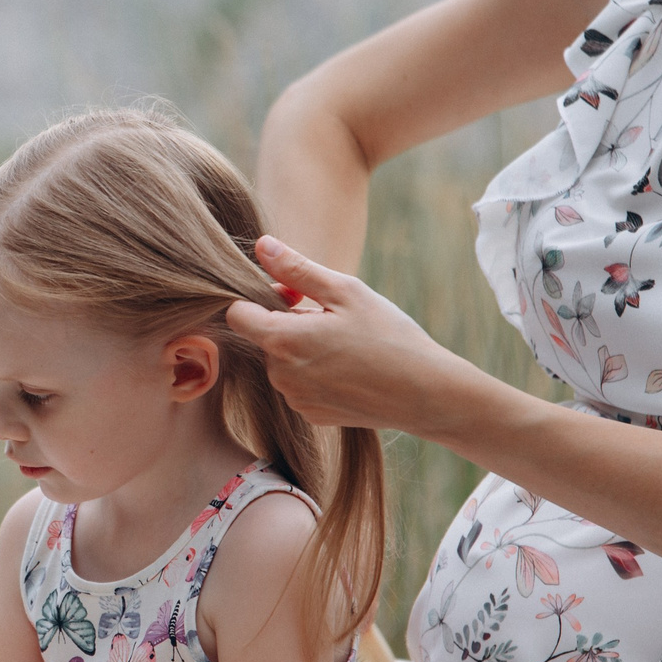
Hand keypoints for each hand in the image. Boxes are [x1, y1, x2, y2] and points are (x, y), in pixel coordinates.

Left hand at [227, 235, 462, 432]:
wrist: (425, 393)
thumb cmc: (388, 336)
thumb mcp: (344, 291)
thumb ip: (296, 269)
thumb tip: (261, 245)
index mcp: (282, 341)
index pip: (236, 314)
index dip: (260, 297)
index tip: (294, 296)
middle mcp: (280, 375)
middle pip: (263, 337)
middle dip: (288, 323)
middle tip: (333, 319)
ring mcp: (295, 399)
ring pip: (282, 362)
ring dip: (302, 348)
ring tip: (346, 344)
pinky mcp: (311, 415)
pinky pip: (299, 385)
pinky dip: (315, 373)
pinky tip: (350, 369)